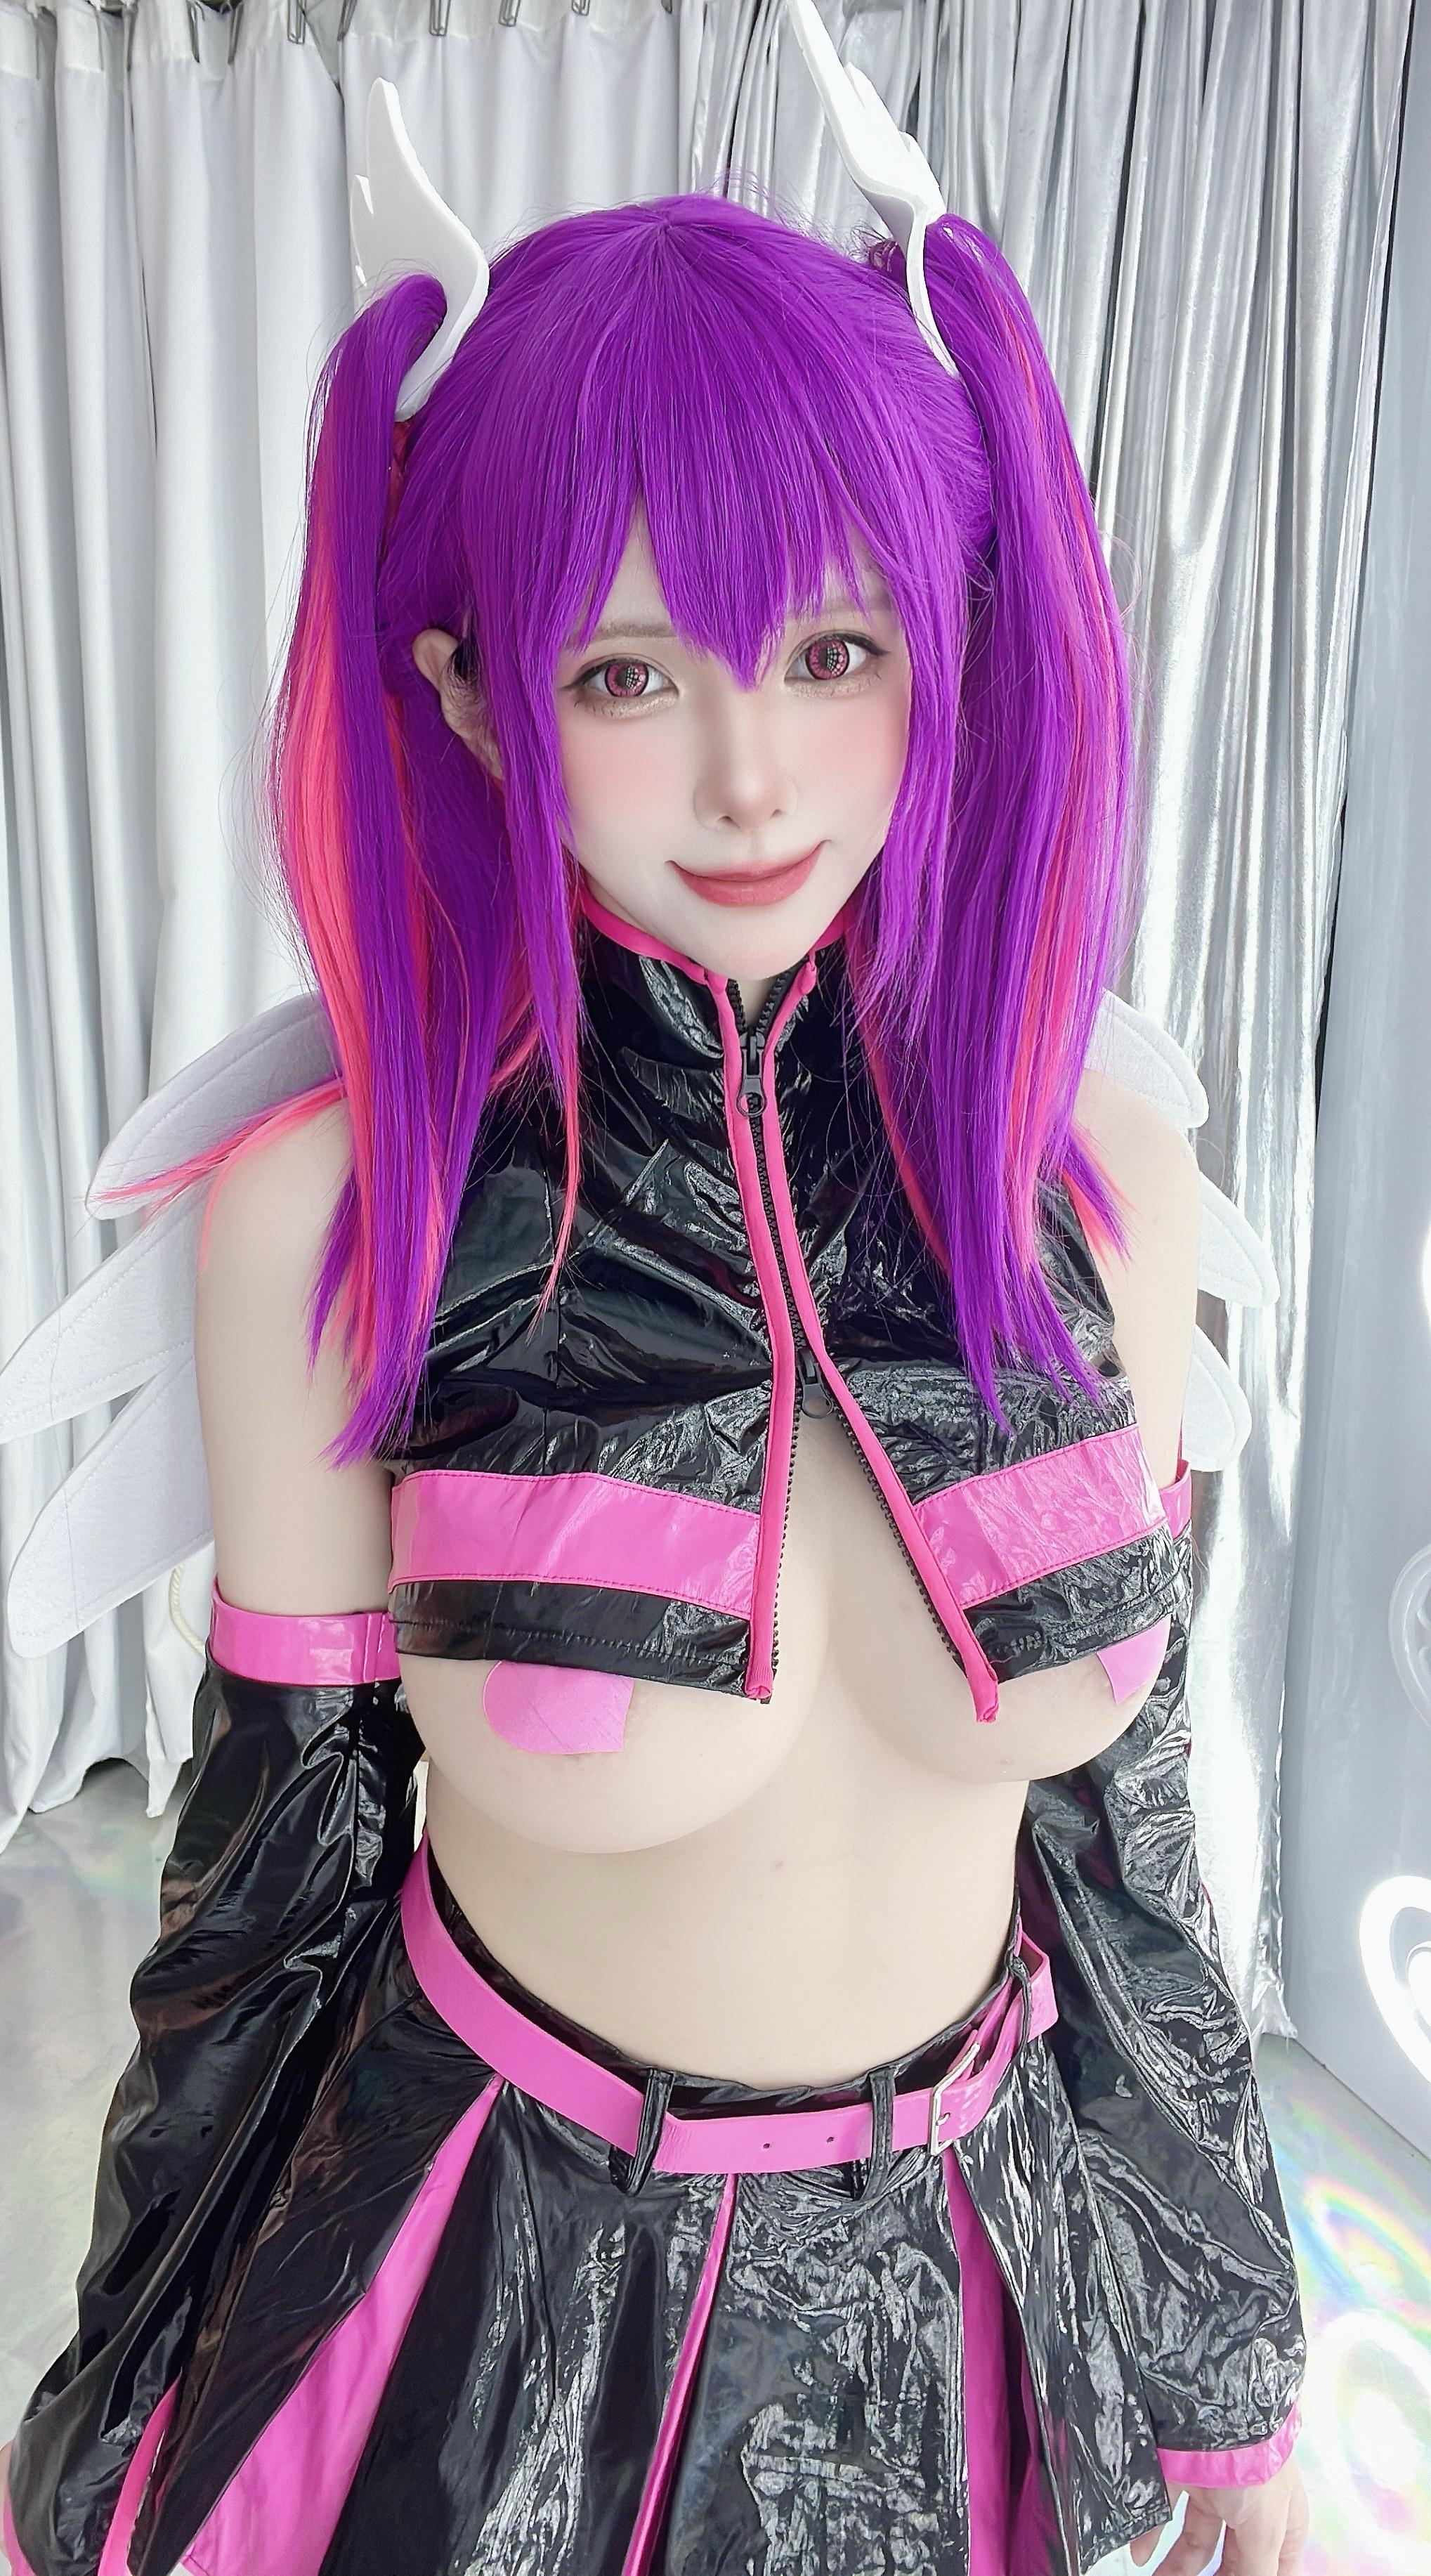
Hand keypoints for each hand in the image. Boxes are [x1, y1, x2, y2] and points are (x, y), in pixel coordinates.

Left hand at [1129, 2459, 1308, 2573]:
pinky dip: (1150, 2535)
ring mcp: (1214, 2488)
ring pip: (1195, 2539)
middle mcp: (1248, 2508)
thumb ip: (1257, 2571)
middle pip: (1232, 2558)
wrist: (1218, 2406)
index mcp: (1281, 2523)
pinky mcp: (1181, 2472)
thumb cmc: (1255, 2468)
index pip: (1275, 2568)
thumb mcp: (1266, 2532)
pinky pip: (1164, 2511)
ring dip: (1176, 2566)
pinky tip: (1139, 2556)